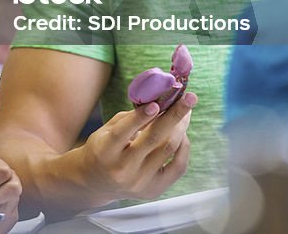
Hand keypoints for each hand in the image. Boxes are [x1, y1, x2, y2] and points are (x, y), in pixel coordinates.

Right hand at [73, 91, 196, 201]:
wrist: (98, 182)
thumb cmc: (103, 149)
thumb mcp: (106, 131)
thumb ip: (129, 119)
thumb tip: (158, 103)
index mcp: (105, 152)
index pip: (123, 132)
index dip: (140, 117)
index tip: (156, 103)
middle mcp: (122, 169)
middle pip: (153, 139)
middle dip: (174, 116)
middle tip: (190, 98)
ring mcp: (140, 182)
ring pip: (168, 149)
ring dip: (180, 127)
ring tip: (186, 112)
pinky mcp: (155, 189)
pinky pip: (178, 166)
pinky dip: (183, 147)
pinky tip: (182, 134)